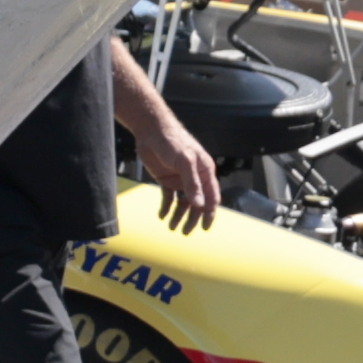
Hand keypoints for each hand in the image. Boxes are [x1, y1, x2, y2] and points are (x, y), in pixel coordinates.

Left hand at [132, 119, 219, 234]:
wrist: (151, 130)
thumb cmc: (172, 141)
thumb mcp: (185, 161)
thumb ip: (192, 183)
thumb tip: (198, 205)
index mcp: (204, 171)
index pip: (211, 196)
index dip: (210, 213)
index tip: (206, 228)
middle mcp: (194, 177)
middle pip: (197, 203)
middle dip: (192, 219)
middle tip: (185, 232)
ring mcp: (180, 179)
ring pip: (183, 203)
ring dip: (178, 216)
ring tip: (171, 227)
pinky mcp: (166, 179)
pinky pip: (169, 197)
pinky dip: (166, 208)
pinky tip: (162, 215)